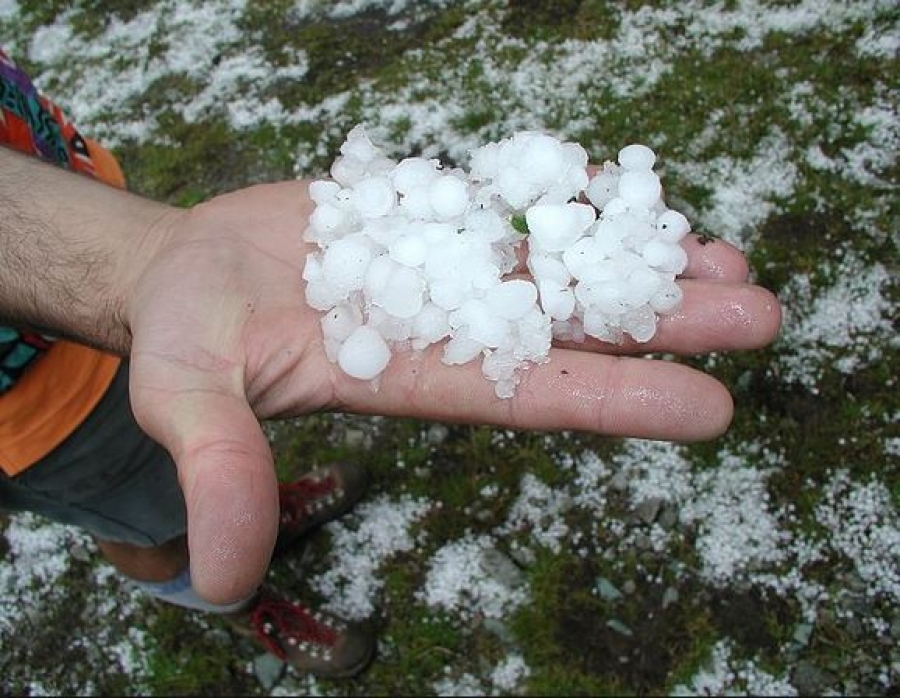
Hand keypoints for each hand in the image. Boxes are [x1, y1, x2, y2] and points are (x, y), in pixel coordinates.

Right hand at [126, 180, 780, 603]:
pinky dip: (569, 196)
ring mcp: (443, 264)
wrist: (187, 267)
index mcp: (411, 378)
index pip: (527, 395)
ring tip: (726, 256)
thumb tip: (222, 580)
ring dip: (638, 258)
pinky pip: (512, 202)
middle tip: (758, 314)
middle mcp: (447, 327)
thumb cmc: (185, 338)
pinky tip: (632, 190)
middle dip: (662, 321)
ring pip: (557, 262)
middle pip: (570, 328)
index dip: (614, 400)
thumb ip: (222, 470)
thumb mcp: (188, 399)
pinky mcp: (428, 212)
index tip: (708, 406)